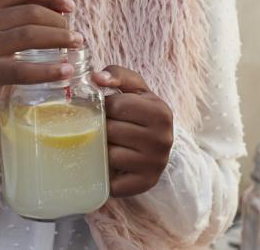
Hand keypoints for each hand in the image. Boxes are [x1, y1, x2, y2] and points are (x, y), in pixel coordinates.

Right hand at [0, 0, 81, 130]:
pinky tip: (67, 71)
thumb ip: (13, 10)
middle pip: (31, 12)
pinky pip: (25, 70)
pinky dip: (50, 70)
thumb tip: (56, 0)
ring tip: (76, 44)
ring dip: (60, 38)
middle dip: (59, 20)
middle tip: (74, 33)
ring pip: (31, 36)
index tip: (70, 7)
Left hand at [94, 65, 174, 197]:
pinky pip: (112, 181)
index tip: (106, 110)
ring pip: (109, 155)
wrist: (158, 146)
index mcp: (161, 112)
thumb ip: (117, 75)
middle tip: (104, 128)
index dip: (104, 106)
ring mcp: (155, 164)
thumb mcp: (136, 89)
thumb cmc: (140, 113)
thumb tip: (97, 77)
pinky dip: (105, 174)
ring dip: (102, 150)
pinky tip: (110, 166)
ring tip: (108, 144)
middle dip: (101, 128)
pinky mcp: (145, 184)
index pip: (115, 105)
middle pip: (111, 130)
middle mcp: (162, 139)